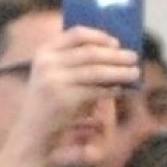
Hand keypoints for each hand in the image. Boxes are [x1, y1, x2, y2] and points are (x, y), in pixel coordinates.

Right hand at [1, 26, 137, 158]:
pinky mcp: (63, 99)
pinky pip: (95, 91)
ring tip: (135, 73)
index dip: (99, 36)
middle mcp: (47, 63)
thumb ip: (75, 62)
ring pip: (96, 71)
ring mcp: (54, 81)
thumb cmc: (49, 102)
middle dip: (115, 55)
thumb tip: (115, 53)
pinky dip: (111, 89)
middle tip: (134, 57)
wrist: (31, 132)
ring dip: (119, 72)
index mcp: (44, 52)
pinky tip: (121, 90)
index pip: (76, 34)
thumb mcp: (55, 76)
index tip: (116, 43)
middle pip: (90, 52)